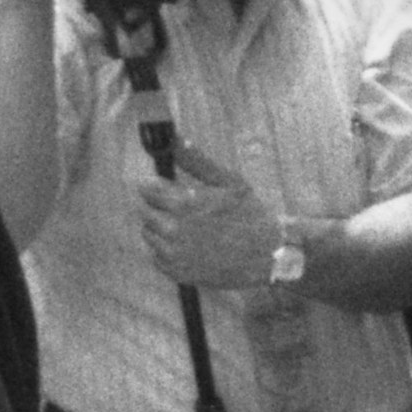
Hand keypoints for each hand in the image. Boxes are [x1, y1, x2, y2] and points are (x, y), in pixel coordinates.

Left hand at [137, 140, 286, 291]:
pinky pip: (156, 257)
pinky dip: (167, 251)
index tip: (168, 188)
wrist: (267, 255)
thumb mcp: (227, 181)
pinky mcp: (176, 273)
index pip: (145, 189)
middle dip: (159, 208)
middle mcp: (172, 229)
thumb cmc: (249, 214)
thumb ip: (195, 160)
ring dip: (161, 229)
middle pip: (144, 212)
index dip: (156, 186)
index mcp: (182, 202)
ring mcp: (173, 254)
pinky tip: (191, 247)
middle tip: (184, 211)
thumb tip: (174, 138)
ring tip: (189, 229)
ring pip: (148, 235)